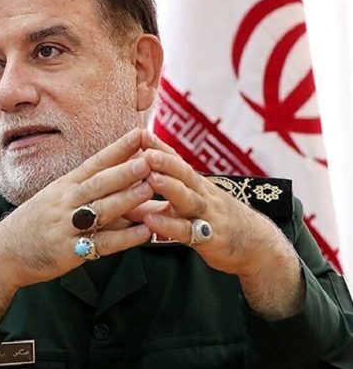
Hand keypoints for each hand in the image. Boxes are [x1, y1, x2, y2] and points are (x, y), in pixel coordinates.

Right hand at [0, 128, 155, 326]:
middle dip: (125, 170)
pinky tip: (144, 232)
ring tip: (150, 189)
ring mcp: (66, 226)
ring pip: (101, 210)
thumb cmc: (35, 224)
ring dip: (127, 199)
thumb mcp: (55, 199)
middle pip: (98, 183)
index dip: (118, 149)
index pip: (94, 163)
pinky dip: (124, 238)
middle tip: (150, 158)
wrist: (4, 252)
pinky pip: (101, 244)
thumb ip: (86, 190)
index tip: (139, 133)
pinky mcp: (69, 251)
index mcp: (64, 186)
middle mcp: (65, 202)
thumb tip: (122, 179)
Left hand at [132, 131, 296, 279]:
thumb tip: (125, 198)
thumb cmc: (217, 223)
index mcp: (197, 185)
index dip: (160, 147)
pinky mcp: (210, 238)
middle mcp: (203, 195)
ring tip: (151, 176)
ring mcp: (208, 216)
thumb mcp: (190, 208)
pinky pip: (187, 231)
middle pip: (185, 174)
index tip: (140, 133)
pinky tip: (151, 220)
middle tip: (145, 150)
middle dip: (165, 161)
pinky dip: (168, 225)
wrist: (258, 248)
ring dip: (169, 187)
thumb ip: (158, 203)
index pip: (177, 161)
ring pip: (188, 198)